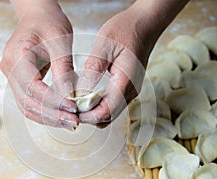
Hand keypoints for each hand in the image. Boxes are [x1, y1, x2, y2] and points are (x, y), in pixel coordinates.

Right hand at [0, 0, 78, 129]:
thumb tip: (71, 97)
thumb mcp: (61, 41)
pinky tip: (60, 116)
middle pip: (28, 102)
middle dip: (53, 115)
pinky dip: (45, 112)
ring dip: (49, 118)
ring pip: (27, 107)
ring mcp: (11, 76)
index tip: (73, 108)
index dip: (53, 101)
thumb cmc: (49, 23)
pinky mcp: (18, 81)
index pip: (33, 87)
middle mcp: (9, 68)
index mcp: (17, 55)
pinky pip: (29, 102)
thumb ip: (64, 70)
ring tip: (70, 123)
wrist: (37, 16)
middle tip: (74, 122)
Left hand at [76, 0, 188, 126]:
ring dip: (94, 112)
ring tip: (77, 101)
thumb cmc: (126, 30)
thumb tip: (79, 93)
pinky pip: (113, 104)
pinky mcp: (128, 87)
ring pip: (111, 112)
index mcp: (125, 82)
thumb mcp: (104, 45)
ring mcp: (131, 90)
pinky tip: (87, 95)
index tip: (72, 110)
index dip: (88, 116)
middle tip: (71, 106)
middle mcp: (131, 91)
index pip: (106, 112)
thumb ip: (92, 70)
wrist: (145, 24)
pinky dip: (99, 105)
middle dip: (89, 117)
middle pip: (108, 117)